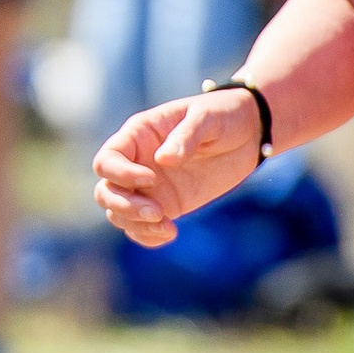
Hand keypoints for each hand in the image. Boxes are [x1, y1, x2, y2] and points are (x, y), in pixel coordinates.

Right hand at [93, 90, 265, 245]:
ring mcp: (149, 188)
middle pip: (106, 192)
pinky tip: (170, 233)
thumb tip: (163, 160)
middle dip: (125, 206)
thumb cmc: (222, 115)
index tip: (151, 178)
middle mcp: (136, 163)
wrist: (247, 134)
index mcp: (138, 136)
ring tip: (168, 227)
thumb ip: (186, 135)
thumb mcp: (207, 117)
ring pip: (119, 214)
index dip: (120, 174)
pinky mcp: (166, 206)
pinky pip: (142, 228)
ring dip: (136, 225)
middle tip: (158, 212)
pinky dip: (148, 237)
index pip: (107, 160)